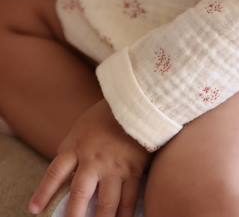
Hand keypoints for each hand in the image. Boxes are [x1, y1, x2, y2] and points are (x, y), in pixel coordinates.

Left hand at [28, 99, 151, 216]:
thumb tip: (64, 179)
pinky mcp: (134, 169)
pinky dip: (125, 214)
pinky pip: (129, 198)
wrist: (136, 101)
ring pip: (107, 202)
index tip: (34, 209)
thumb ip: (72, 152)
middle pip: (80, 192)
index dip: (44, 192)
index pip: (55, 173)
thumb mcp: (81, 130)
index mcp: (76, 146)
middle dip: (74, 215)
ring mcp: (115, 166)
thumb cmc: (104, 116)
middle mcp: (94, 159)